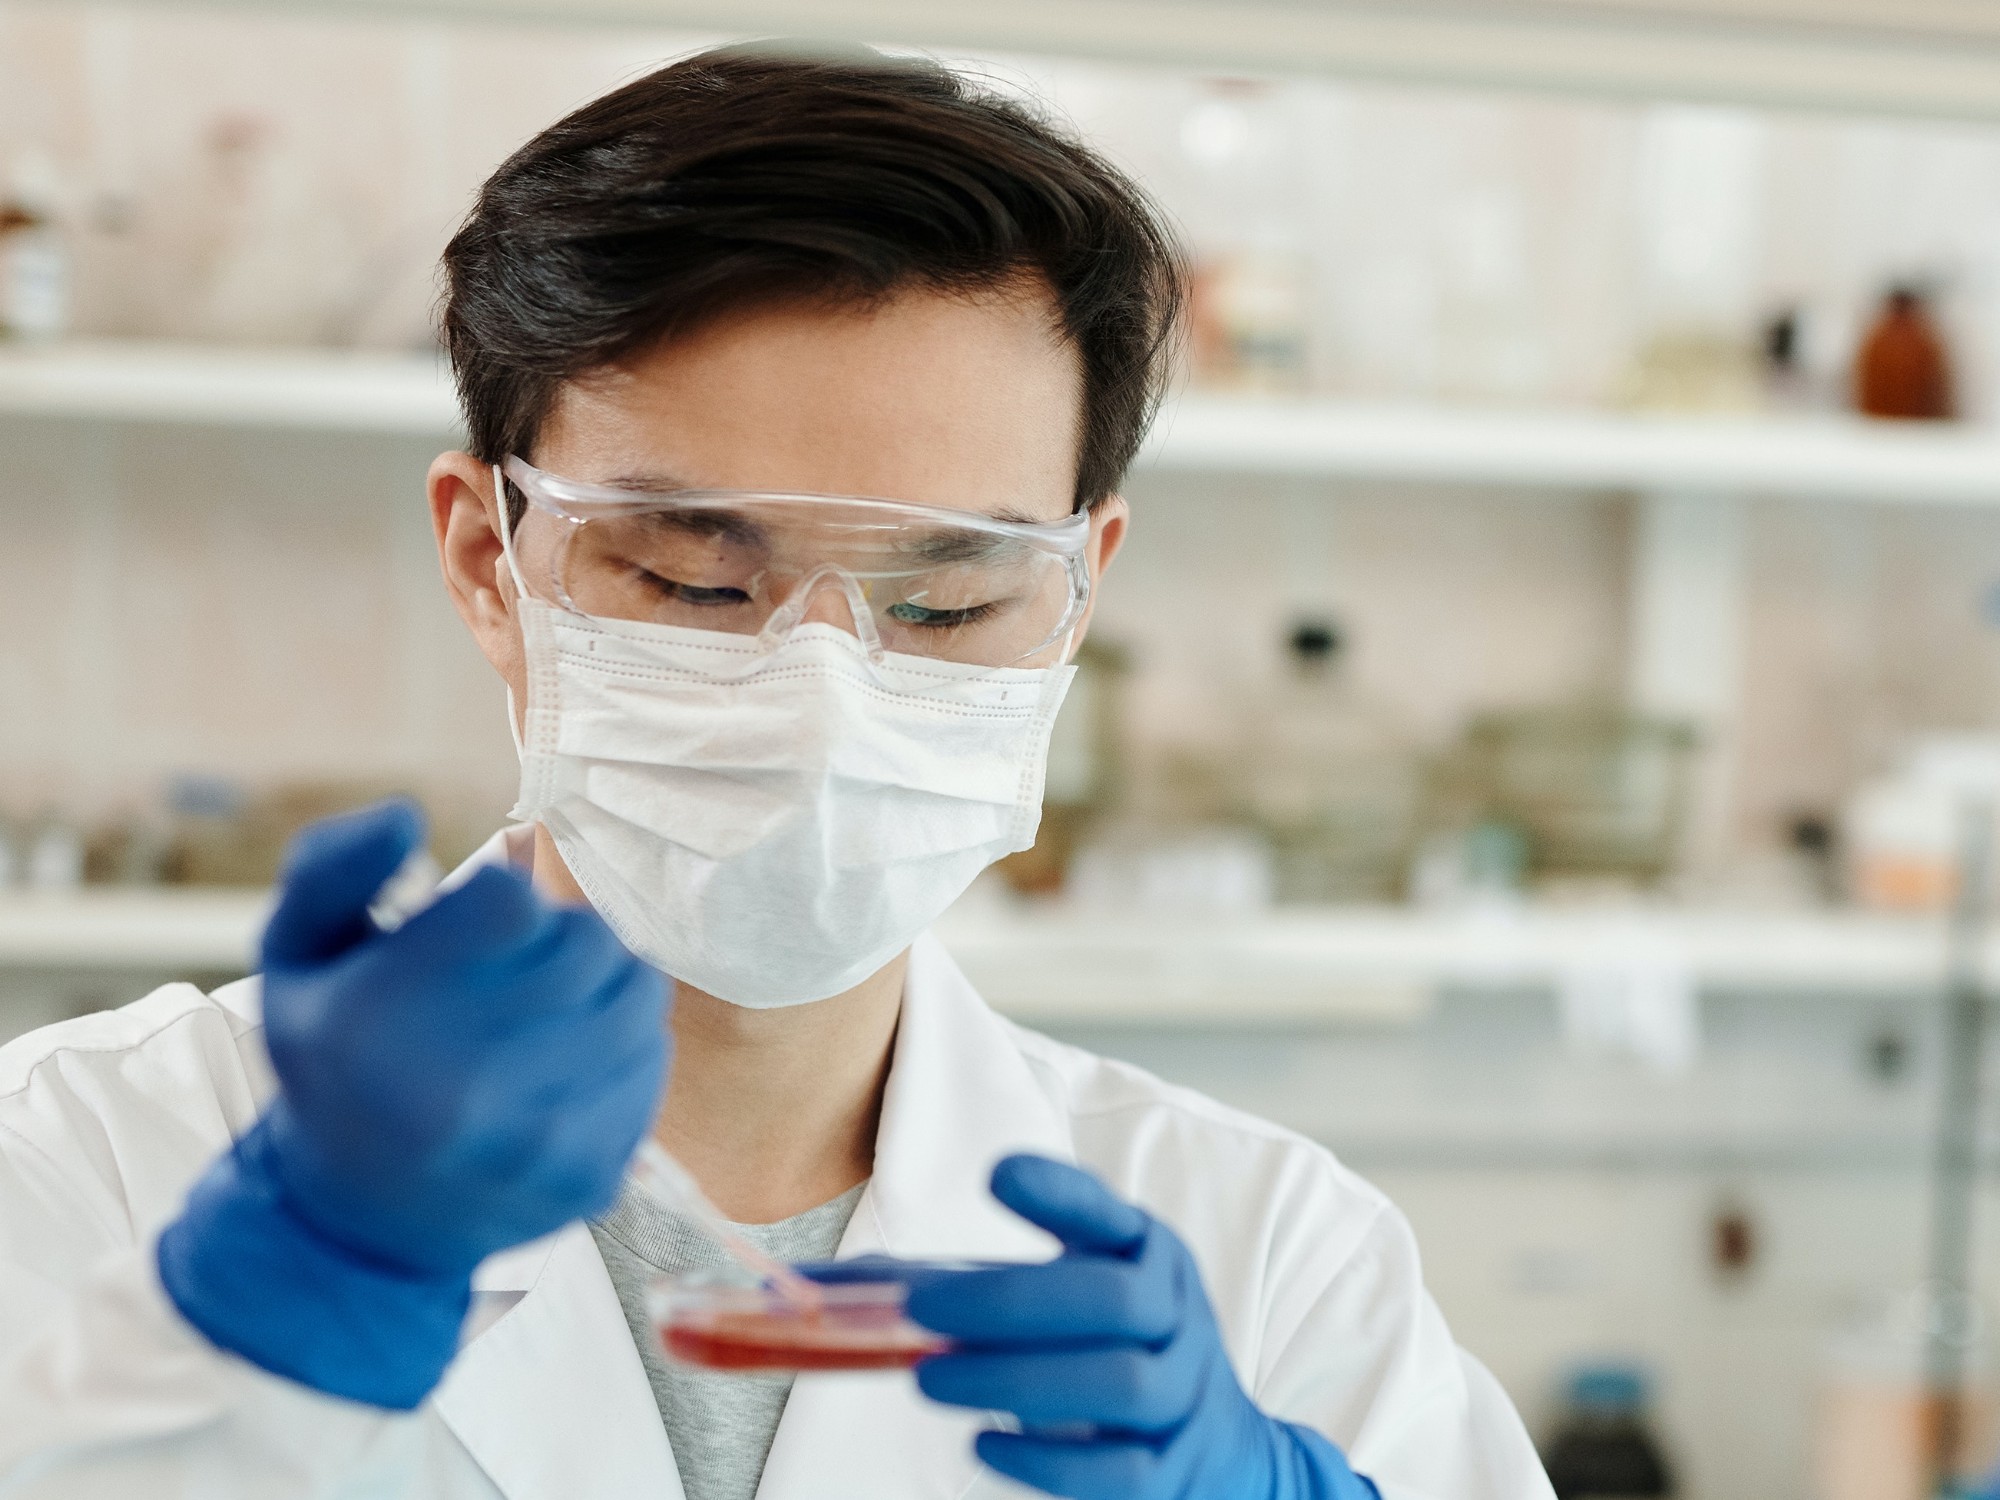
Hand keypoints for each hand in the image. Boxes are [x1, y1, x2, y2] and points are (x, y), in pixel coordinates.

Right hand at [157, 801, 667, 1407]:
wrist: (359, 1220)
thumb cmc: (335, 1061)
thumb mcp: (297, 956)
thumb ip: (335, 866)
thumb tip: (407, 814)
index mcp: (381, 1022)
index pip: (512, 900)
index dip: (501, 899)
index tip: (478, 927)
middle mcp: (462, 1089)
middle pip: (588, 940)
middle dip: (558, 936)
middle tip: (518, 966)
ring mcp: (534, 1142)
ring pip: (637, 993)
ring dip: (601, 984)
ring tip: (547, 1009)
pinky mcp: (590, 1174)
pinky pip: (652, 1060)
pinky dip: (622, 1046)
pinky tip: (566, 1065)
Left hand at [904, 1155, 1379, 1499]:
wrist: (1223, 1446)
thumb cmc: (1114, 1349)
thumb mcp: (1075, 1292)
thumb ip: (982, 1281)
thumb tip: (835, 1287)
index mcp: (1145, 1253)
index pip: (1108, 1213)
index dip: (1058, 1191)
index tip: (996, 1174)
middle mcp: (1173, 1313)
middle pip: (1110, 1300)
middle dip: (1011, 1302)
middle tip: (921, 1309)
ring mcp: (1181, 1393)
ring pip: (1118, 1383)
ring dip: (1016, 1377)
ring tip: (929, 1378)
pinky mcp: (1171, 1469)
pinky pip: (1118, 1471)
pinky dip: (1046, 1459)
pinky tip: (983, 1442)